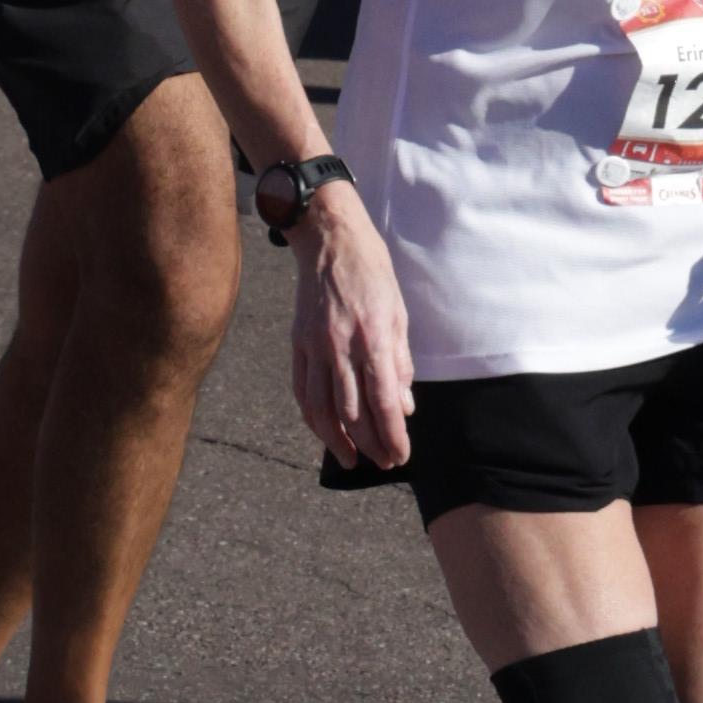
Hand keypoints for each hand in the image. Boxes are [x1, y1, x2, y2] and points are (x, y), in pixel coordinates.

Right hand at [287, 182, 414, 469]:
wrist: (330, 239)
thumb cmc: (372, 273)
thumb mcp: (398, 313)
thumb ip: (400, 364)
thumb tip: (405, 407)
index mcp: (372, 338)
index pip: (384, 401)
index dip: (393, 435)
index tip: (401, 455)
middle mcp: (341, 347)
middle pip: (353, 412)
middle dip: (371, 444)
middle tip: (385, 462)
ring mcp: (315, 347)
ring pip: (322, 409)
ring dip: (338, 441)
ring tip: (352, 460)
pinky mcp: (298, 344)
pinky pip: (303, 391)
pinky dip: (313, 418)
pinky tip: (326, 432)